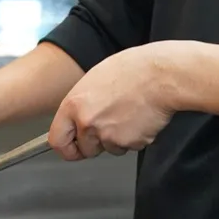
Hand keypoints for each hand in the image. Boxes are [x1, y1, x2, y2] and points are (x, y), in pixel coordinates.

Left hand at [49, 44, 178, 160]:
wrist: (162, 75)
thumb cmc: (134, 69)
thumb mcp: (95, 79)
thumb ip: (82, 103)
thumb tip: (77, 117)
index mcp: (74, 105)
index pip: (57, 140)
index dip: (66, 147)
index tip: (72, 148)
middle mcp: (88, 123)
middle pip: (86, 149)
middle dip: (97, 143)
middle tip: (111, 124)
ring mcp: (108, 136)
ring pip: (109, 149)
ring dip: (118, 138)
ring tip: (129, 113)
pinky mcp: (129, 143)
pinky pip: (130, 146)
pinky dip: (136, 137)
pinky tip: (140, 117)